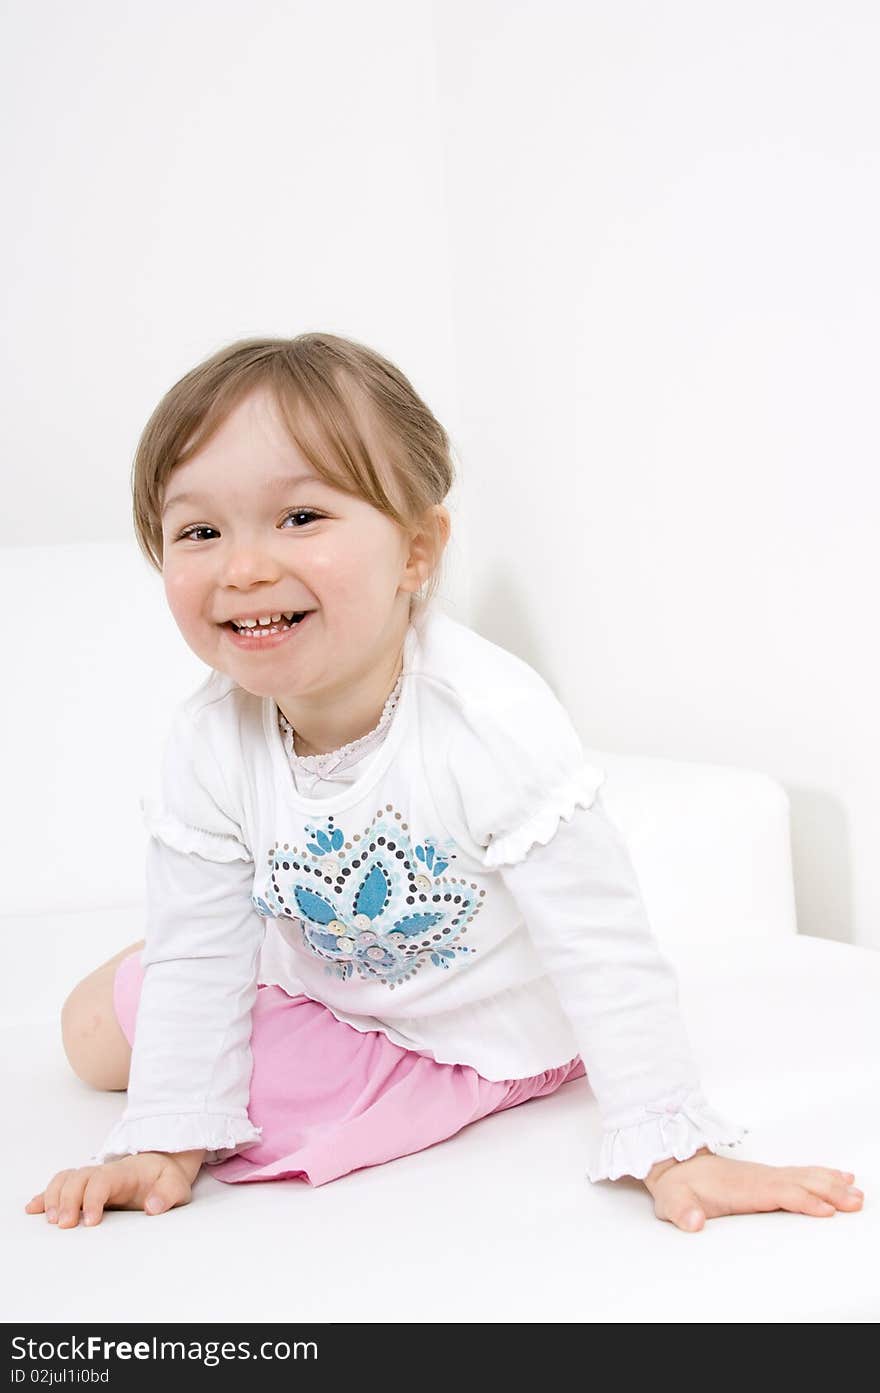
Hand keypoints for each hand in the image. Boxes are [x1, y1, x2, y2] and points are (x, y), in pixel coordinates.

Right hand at [24, 1150, 204, 1228]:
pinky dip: (46, 1196)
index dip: (93, 1199)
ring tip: (53, 1221)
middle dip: (68, 1200)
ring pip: (65, 1179)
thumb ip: (167, 1195)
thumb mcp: (176, 1186)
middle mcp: (104, 1172)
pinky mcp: (86, 1188)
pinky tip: (34, 1208)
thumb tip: (152, 1207)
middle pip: (78, 1178)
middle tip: (67, 1225)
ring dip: (55, 1198)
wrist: (162, 1166)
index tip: (92, 1221)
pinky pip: (61, 1185)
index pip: (102, 1180)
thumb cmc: (166, 1179)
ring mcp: (93, 1178)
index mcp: (125, 1172)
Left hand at [642, 1148, 864, 1231]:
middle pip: (800, 1183)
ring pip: (804, 1177)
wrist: (675, 1164)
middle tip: (856, 1200)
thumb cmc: (678, 1187)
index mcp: (742, 1187)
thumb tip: (692, 1222)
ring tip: (857, 1191)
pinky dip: (822, 1175)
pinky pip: (800, 1175)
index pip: (778, 1193)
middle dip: (828, 1192)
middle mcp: (759, 1178)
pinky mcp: (767, 1178)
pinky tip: (840, 1176)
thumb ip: (682, 1212)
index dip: (802, 1201)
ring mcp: (765, 1176)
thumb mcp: (673, 1201)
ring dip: (831, 1184)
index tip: (827, 1210)